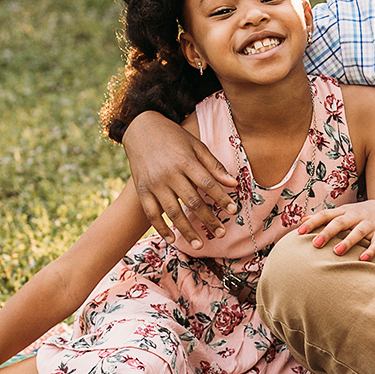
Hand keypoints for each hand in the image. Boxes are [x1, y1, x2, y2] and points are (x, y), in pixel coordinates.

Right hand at [123, 113, 237, 240]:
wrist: (140, 129)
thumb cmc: (173, 137)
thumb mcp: (196, 145)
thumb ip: (214, 165)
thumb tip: (233, 183)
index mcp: (185, 161)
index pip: (207, 183)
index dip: (221, 198)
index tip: (233, 210)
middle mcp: (169, 174)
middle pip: (192, 201)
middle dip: (208, 219)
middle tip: (221, 233)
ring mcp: (154, 183)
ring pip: (172, 212)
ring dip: (187, 230)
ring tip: (199, 244)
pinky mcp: (141, 190)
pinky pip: (151, 213)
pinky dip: (161, 228)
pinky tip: (172, 239)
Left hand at [295, 199, 374, 260]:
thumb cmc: (356, 215)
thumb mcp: (341, 212)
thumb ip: (323, 217)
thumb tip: (301, 219)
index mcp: (343, 211)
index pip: (325, 215)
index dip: (312, 223)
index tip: (299, 233)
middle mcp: (355, 216)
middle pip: (340, 223)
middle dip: (327, 232)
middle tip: (315, 244)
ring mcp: (369, 224)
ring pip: (358, 231)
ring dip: (348, 241)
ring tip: (337, 252)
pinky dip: (371, 250)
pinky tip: (363, 259)